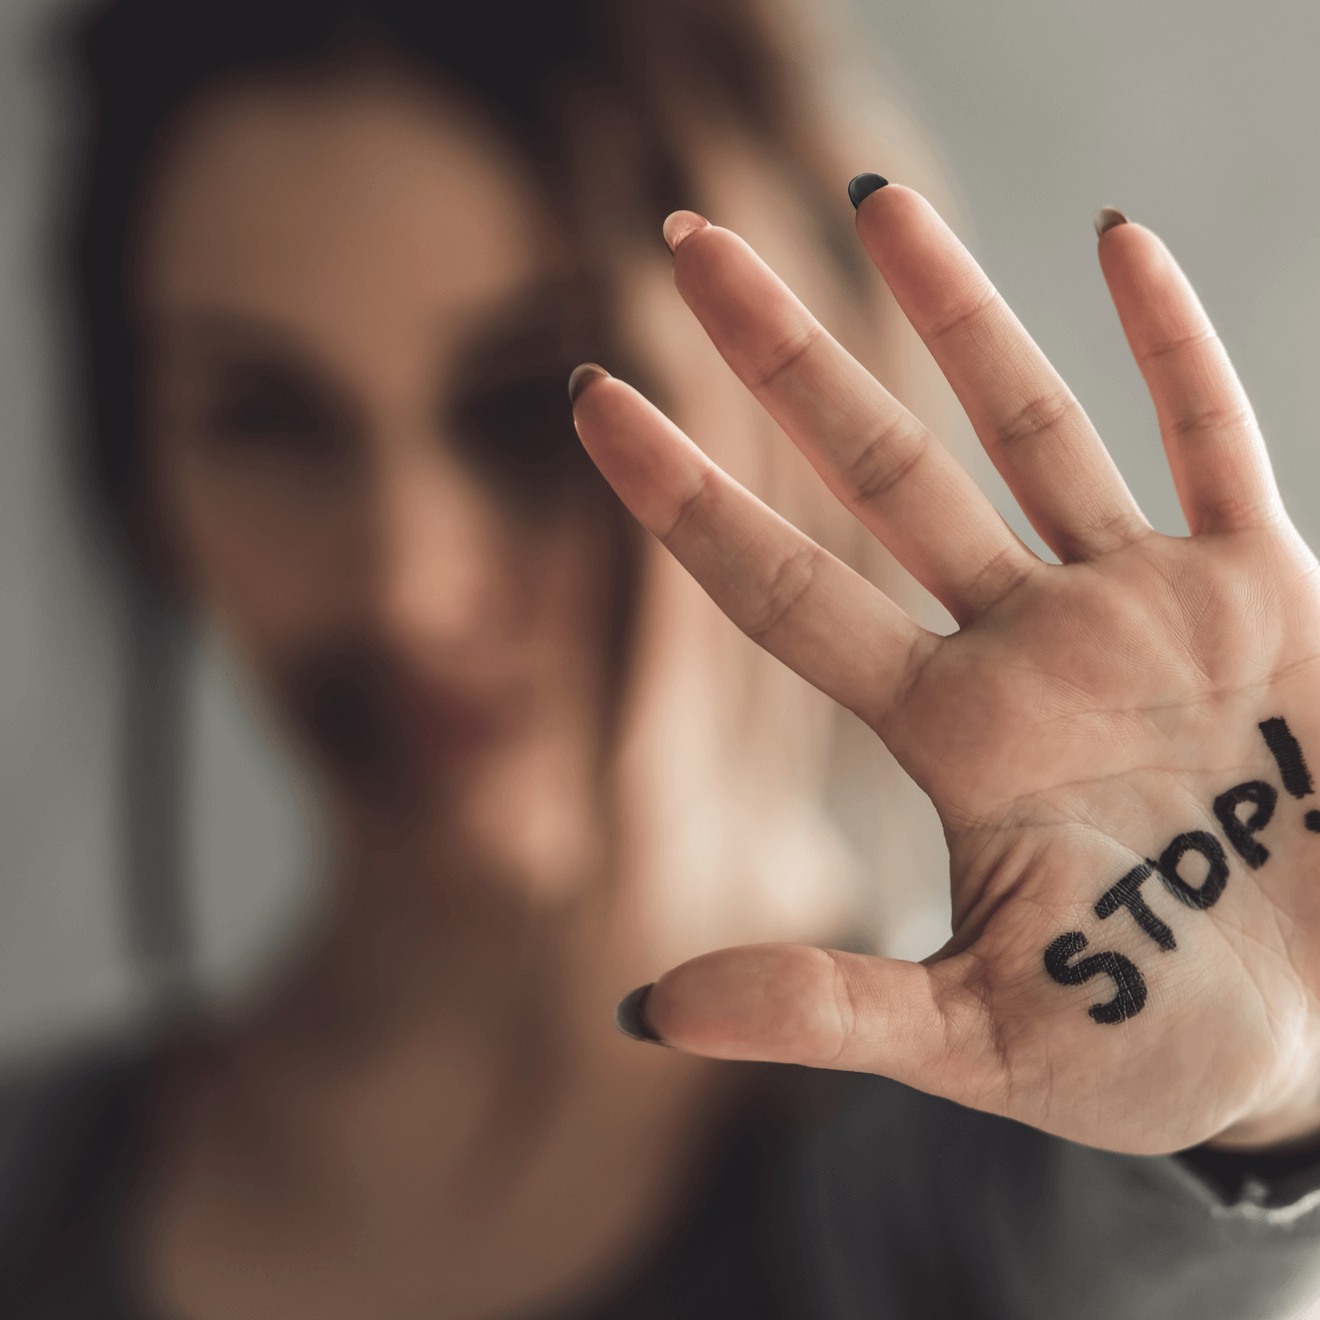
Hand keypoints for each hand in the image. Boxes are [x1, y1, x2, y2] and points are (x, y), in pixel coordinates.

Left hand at [570, 185, 1319, 1156]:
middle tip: (687, 238)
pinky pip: (1214, 440)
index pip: (781, 592)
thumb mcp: (982, 1039)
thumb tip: (638, 1011)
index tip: (589, 395)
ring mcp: (1142, 608)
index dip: (683, 498)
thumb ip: (824, 1008)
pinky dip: (1173, 345)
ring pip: (1025, 426)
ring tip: (871, 200)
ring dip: (953, 311)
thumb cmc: (1154, 1048)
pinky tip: (1117, 241)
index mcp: (952, 737)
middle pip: (878, 469)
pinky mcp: (1269, 594)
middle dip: (784, 357)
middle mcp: (1025, 648)